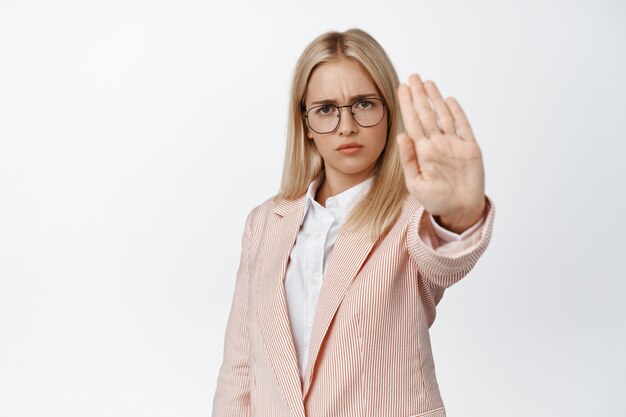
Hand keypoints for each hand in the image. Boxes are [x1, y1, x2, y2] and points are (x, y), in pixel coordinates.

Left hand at [396, 73, 485, 233]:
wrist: (459, 210)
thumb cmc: (435, 200)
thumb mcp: (415, 183)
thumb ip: (408, 159)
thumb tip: (400, 136)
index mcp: (422, 151)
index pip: (412, 122)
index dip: (407, 105)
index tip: (400, 88)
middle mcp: (437, 144)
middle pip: (426, 113)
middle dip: (418, 95)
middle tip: (412, 77)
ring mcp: (454, 144)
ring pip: (443, 115)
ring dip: (435, 98)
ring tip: (427, 82)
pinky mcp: (470, 148)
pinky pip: (463, 126)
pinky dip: (457, 112)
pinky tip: (449, 99)